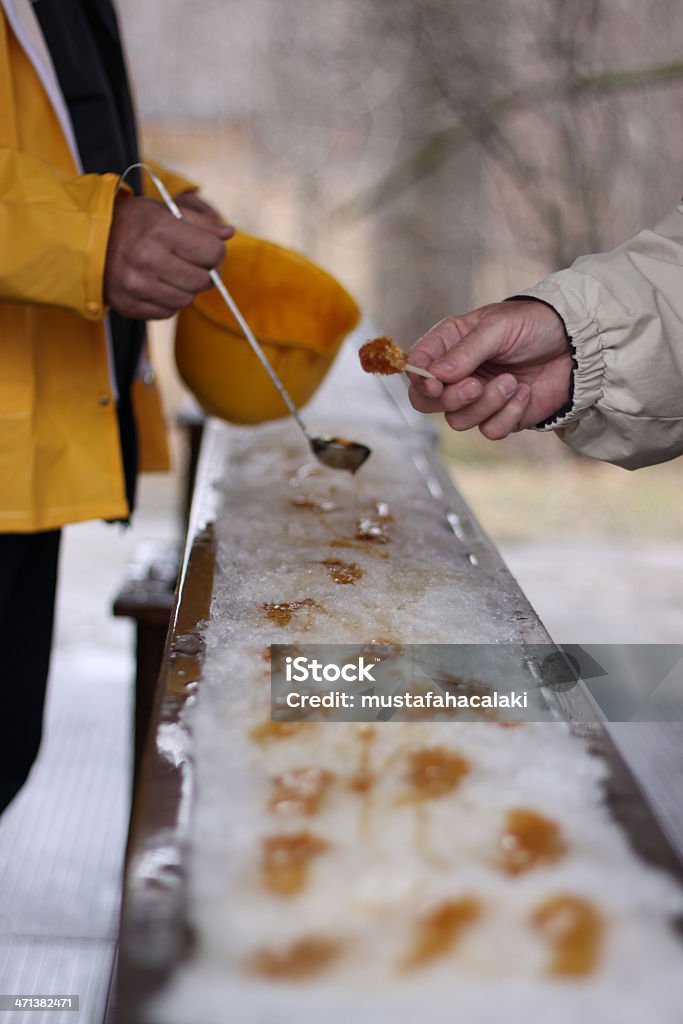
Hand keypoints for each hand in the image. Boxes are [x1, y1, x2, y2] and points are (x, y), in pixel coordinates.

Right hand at [103, 192, 233, 318]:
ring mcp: (136, 285)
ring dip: (186, 289)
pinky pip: (167, 312)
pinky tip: (158, 285)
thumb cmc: (131, 222)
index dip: (216, 252)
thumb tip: (228, 234)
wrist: (84, 240)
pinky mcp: (129, 304)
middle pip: (203, 280)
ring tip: (173, 274)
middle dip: (204, 273)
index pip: (212, 252)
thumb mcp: (163, 210)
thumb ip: (199, 222)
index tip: (208, 251)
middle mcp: (147, 258)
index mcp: (158, 229)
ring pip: (187, 300)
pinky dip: (168, 301)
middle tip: (192, 263)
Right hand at [407, 300, 573, 438]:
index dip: (420, 379)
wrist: (577, 346)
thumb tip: (435, 376)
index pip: (416, 367)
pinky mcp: (501, 417)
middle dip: (450, 398)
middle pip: (426, 402)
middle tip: (475, 385)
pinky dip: (508, 414)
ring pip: (458, 420)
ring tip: (512, 381)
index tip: (435, 383)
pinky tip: (525, 393)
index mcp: (449, 344)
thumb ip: (464, 352)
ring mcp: (478, 398)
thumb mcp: (497, 328)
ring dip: (487, 403)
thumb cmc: (534, 325)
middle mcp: (458, 374)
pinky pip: (490, 430)